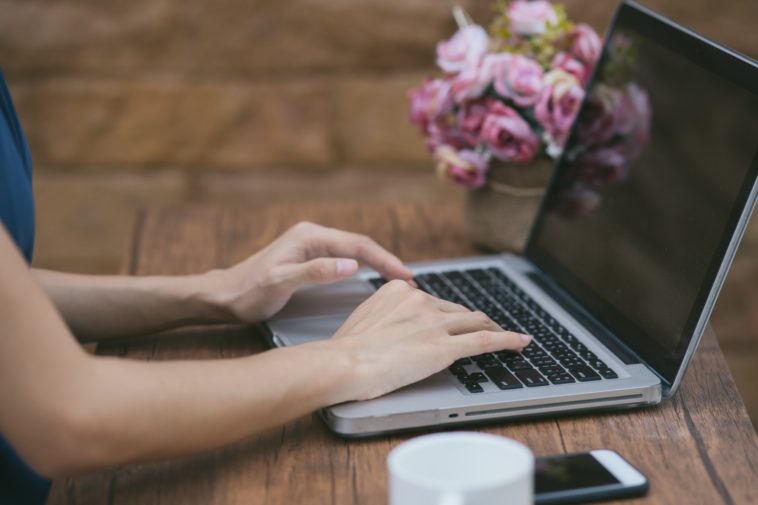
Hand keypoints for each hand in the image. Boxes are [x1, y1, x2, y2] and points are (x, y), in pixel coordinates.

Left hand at [205, 222, 413, 322]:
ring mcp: (309, 245)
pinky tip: (371, 275)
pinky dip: (362, 265)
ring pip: (353, 251)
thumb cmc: (248, 293)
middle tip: (409, 282)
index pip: (358, 244)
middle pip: (359, 245)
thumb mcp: (280, 283)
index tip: (406, 276)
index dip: (385, 259)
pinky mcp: (307, 256)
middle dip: (386, 260)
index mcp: (309, 237)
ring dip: (377, 263)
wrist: (223, 296)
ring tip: (397, 279)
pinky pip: (343, 257)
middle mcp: (311, 235)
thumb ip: (315, 272)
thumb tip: (352, 265)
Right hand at [318, 280, 531, 401]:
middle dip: (472, 320)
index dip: (446, 314)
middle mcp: (420, 301)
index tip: (453, 320)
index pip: (433, 301)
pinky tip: (520, 342)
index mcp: (399, 290)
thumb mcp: (363, 319)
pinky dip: (508, 339)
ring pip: (475, 321)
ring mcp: (435, 323)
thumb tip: (390, 326)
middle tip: (484, 328)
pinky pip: (486, 340)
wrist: (344, 362)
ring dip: (494, 328)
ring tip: (507, 336)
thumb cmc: (345, 350)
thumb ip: (383, 316)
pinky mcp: (445, 346)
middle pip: (457, 310)